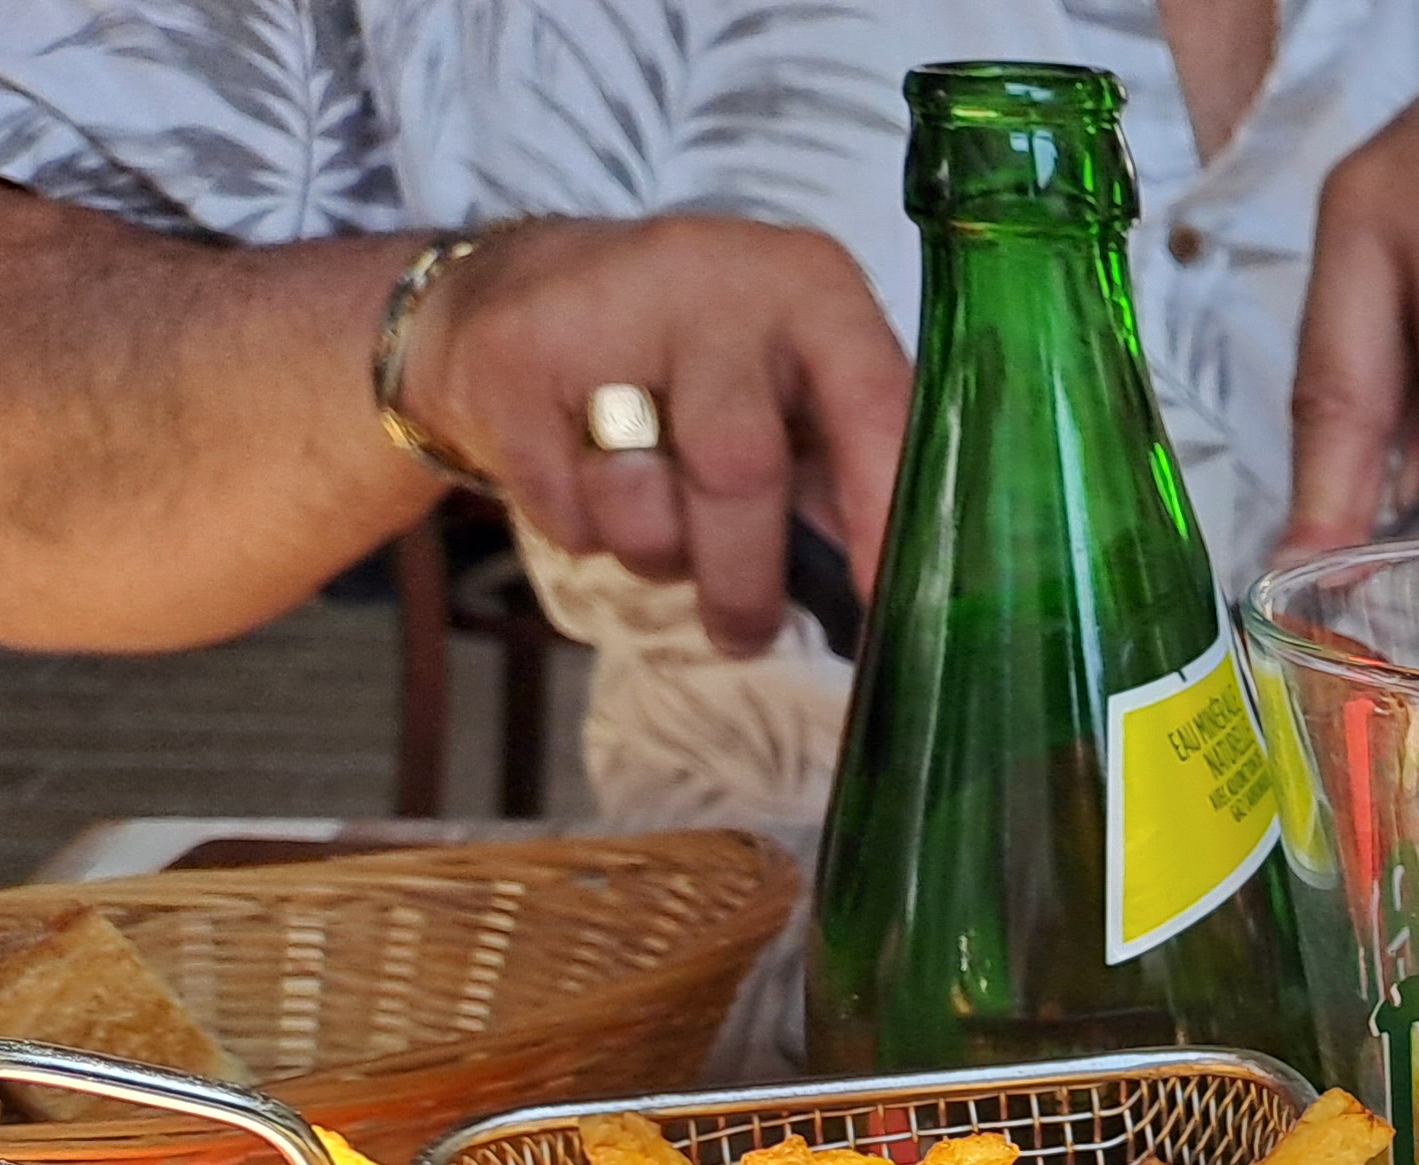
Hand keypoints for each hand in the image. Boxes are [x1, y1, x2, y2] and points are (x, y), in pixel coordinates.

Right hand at [405, 215, 914, 656]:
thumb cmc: (689, 362)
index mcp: (812, 286)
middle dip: (745, 581)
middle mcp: (715, 277)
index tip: (888, 609)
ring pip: (647, 506)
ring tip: (654, 521)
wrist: (511, 289)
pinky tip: (582, 476)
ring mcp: (606, 307)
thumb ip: (847, 466)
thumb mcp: (786, 382)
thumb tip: (907, 588)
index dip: (884, 519)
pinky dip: (583, 530)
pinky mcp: (515, 354)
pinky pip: (567, 510)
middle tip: (746, 634)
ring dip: (657, 555)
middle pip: (741, 471)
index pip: (874, 409)